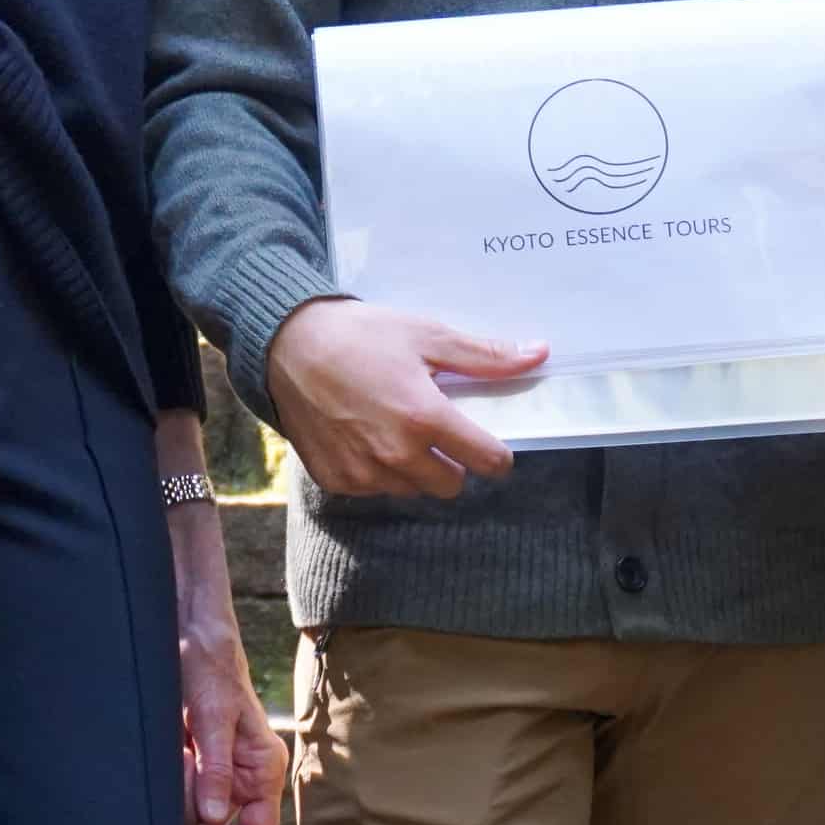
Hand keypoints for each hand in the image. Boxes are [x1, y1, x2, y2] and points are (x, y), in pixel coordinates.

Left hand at [175, 596, 286, 824]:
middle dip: (194, 806)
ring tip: (179, 749)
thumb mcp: (213, 716)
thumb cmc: (211, 665)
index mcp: (264, 769)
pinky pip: (179, 793)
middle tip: (184, 761)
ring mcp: (218, 774)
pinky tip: (172, 750)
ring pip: (193, 814)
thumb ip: (216, 768)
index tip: (204, 822)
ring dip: (179, 790)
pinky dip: (170, 779)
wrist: (189, 634)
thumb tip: (212, 819)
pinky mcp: (195, 766)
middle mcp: (244, 778)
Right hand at [260, 298, 542, 498]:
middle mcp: (396, 455)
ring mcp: (364, 472)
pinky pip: (374, 489)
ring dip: (415, 468)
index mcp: (425, 418)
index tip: (486, 439)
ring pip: (413, 490)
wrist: (286, 344)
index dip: (496, 453)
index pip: (488, 462)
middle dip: (453, 461)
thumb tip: (538, 354)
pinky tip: (364, 434)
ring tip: (394, 426)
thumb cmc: (360, 334)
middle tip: (433, 427)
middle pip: (453, 485)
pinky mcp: (336, 480)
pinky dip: (377, 470)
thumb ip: (485, 356)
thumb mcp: (426, 335)